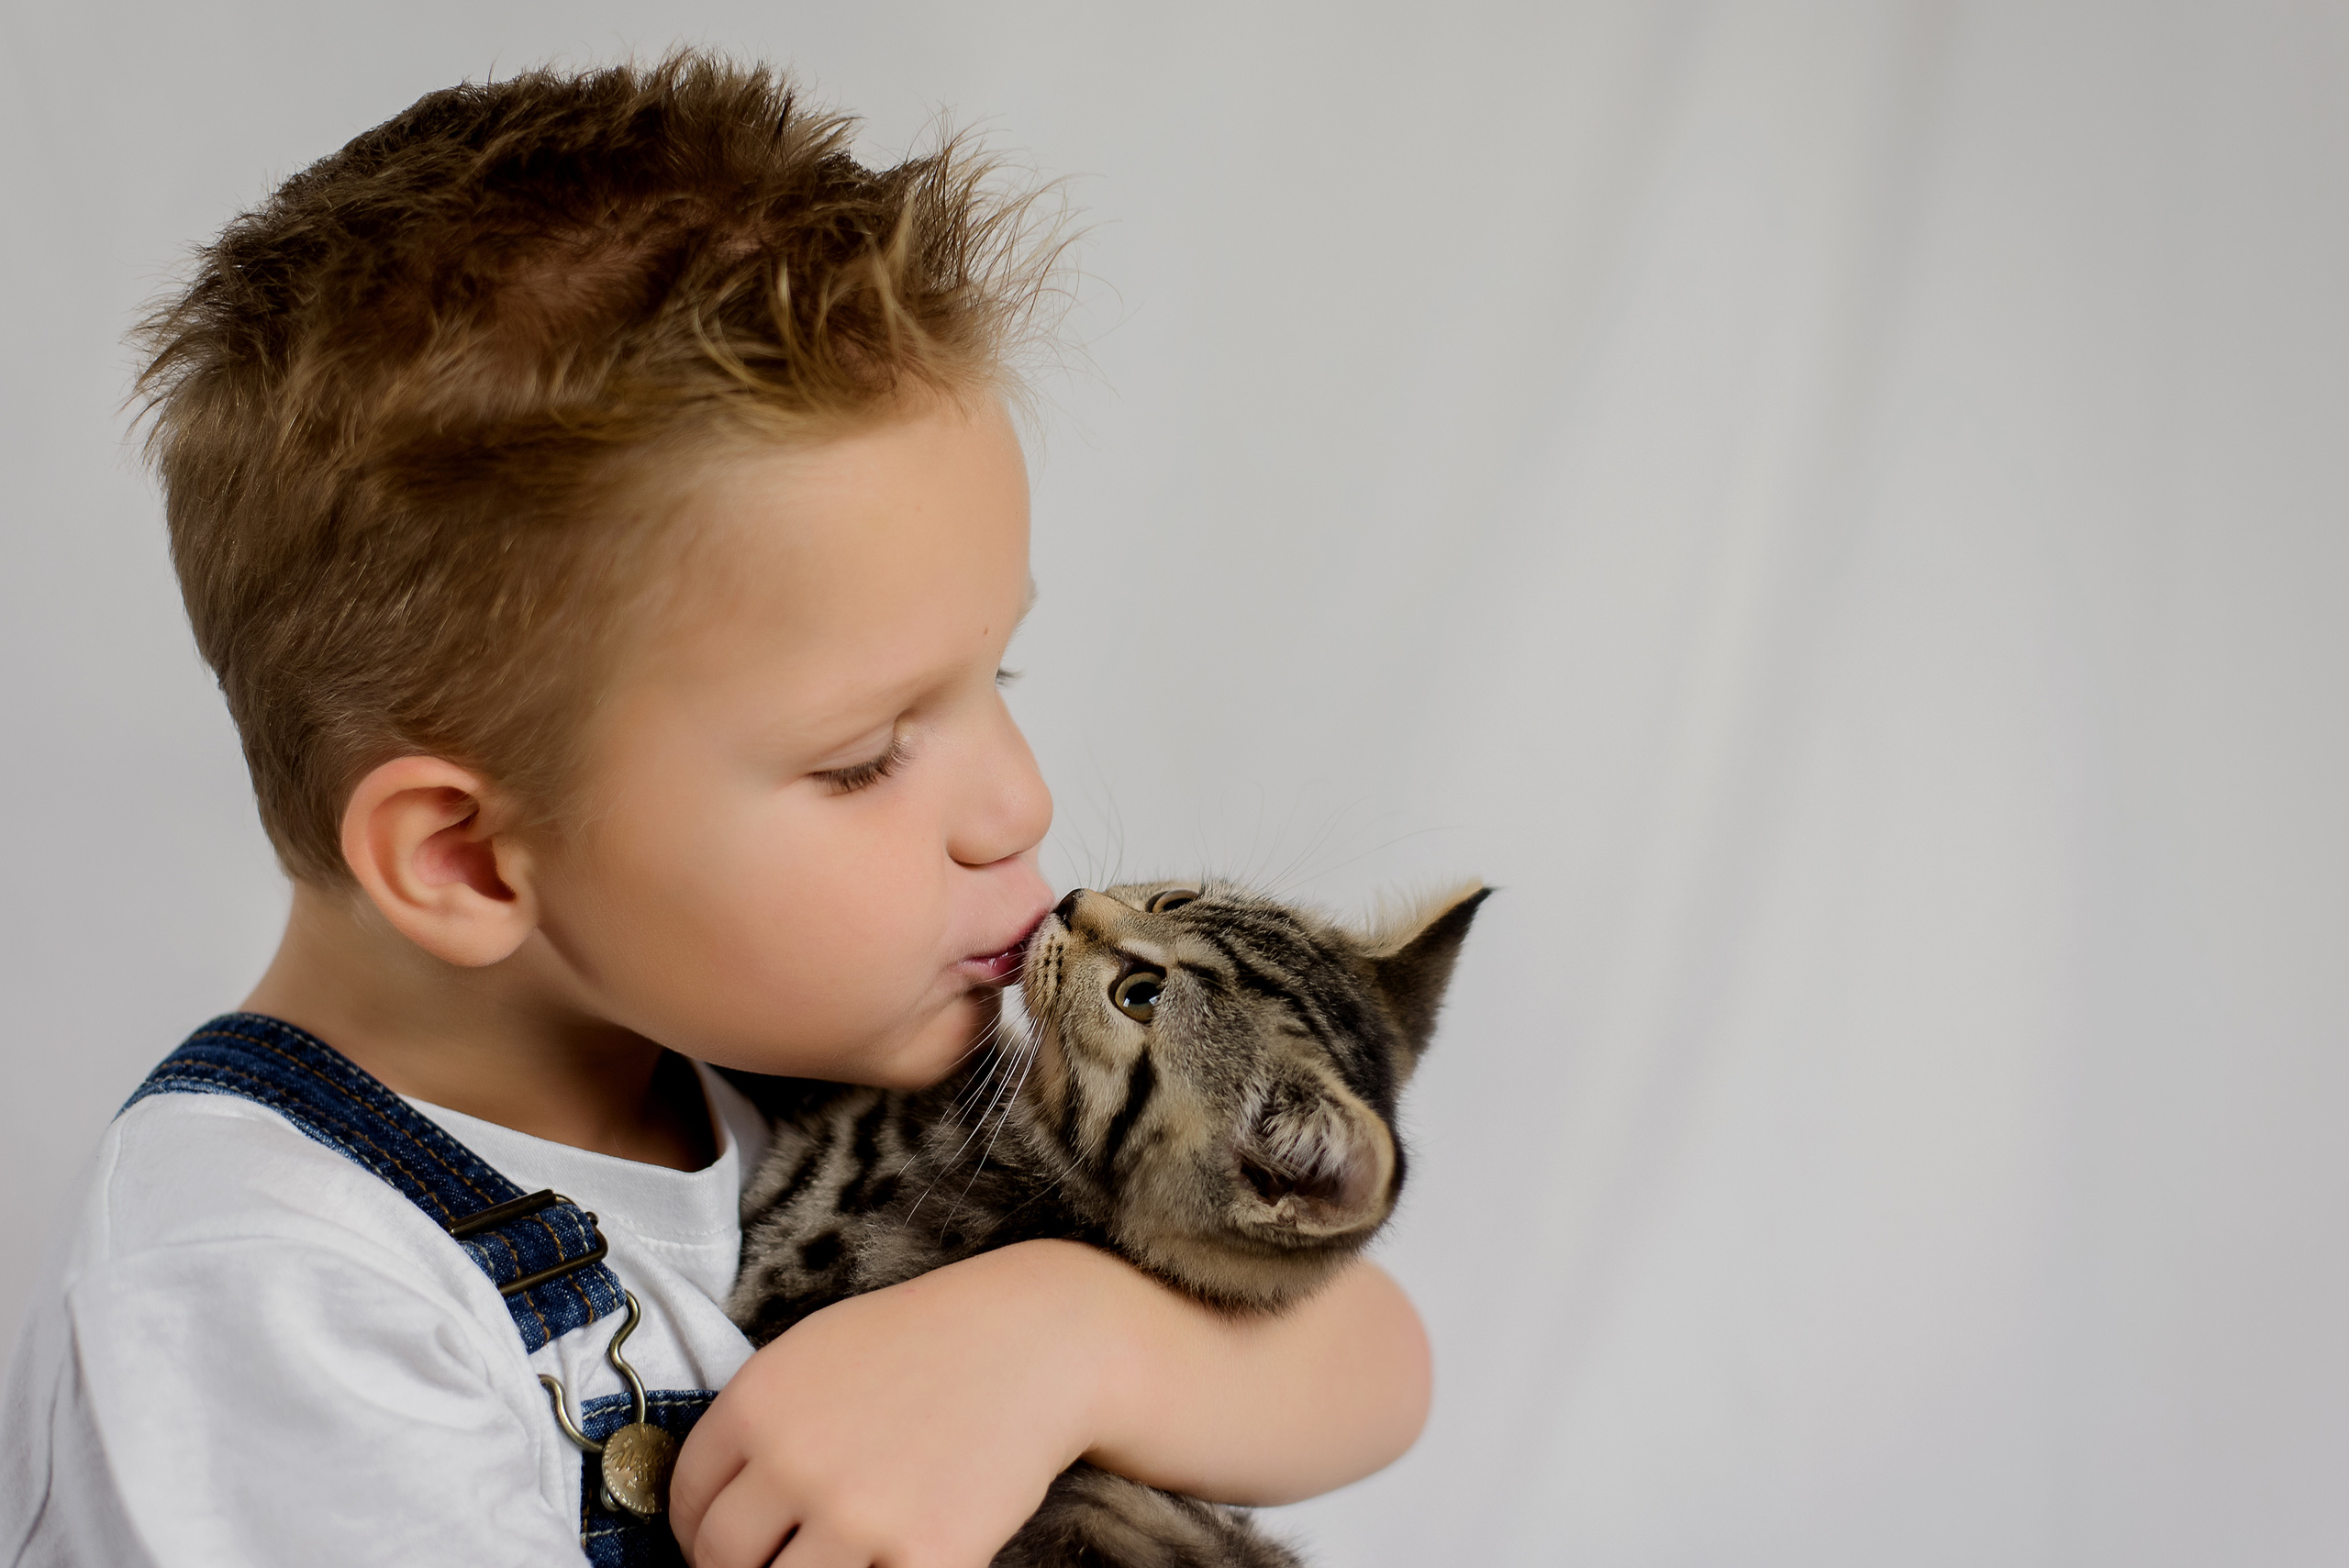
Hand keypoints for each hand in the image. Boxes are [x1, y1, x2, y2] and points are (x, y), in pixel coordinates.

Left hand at [670, 1240, 1117, 1567]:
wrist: (1034, 1341)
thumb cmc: (925, 1341)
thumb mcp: (816, 1351)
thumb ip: (758, 1421)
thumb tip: (710, 1504)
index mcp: (758, 1402)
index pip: (687, 1501)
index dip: (696, 1532)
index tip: (720, 1543)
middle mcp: (795, 1461)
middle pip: (722, 1560)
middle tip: (773, 1561)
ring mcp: (858, 1516)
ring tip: (831, 1559)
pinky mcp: (925, 1557)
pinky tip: (884, 1561)